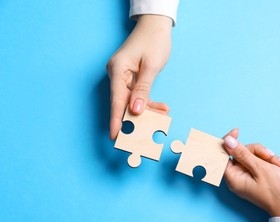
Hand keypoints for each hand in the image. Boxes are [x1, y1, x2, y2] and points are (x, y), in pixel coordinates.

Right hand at [106, 15, 171, 139]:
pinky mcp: (130, 78)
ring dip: (148, 109)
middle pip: (123, 102)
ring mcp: (123, 76)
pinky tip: (162, 107)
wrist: (156, 25)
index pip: (116, 100)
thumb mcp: (151, 66)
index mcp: (117, 69)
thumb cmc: (153, 41)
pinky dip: (148, 101)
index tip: (115, 136)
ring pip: (132, 100)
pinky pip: (137, 94)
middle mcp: (117, 74)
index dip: (116, 120)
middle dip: (136, 117)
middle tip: (146, 132)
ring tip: (164, 113)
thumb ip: (143, 89)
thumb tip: (135, 110)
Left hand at [223, 129, 279, 216]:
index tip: (237, 132)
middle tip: (270, 157)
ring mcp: (248, 176)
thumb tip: (227, 141)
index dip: (228, 141)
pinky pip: (259, 161)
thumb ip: (242, 153)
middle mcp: (237, 177)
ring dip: (267, 156)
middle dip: (257, 151)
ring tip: (279, 165)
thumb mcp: (260, 168)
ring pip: (252, 155)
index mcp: (233, 178)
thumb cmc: (277, 192)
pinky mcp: (257, 175)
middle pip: (240, 152)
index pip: (222, 154)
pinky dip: (270, 161)